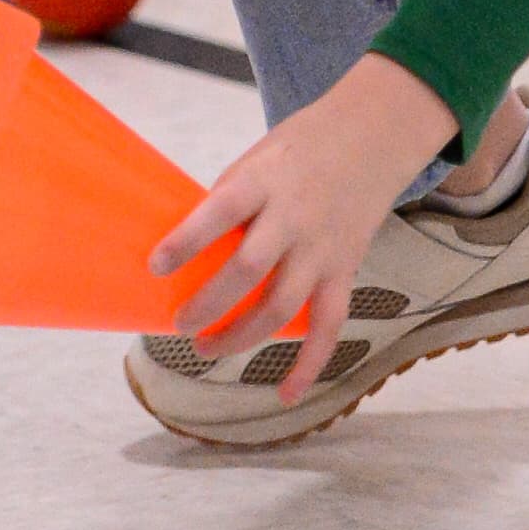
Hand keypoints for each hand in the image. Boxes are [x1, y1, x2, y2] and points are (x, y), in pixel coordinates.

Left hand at [150, 56, 456, 402]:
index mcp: (266, 181)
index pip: (222, 211)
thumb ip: (229, 200)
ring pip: (282, 306)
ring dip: (240, 336)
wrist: (373, 135)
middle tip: (179, 323)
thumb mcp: (257, 158)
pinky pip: (329, 324)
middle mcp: (295, 218)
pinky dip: (310, 364)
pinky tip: (287, 394)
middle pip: (249, 269)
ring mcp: (322, 249)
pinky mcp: (344, 270)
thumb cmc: (300, 147)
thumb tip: (186, 252)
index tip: (156, 265)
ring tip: (205, 349)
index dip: (188, 240)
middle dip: (209, 304)